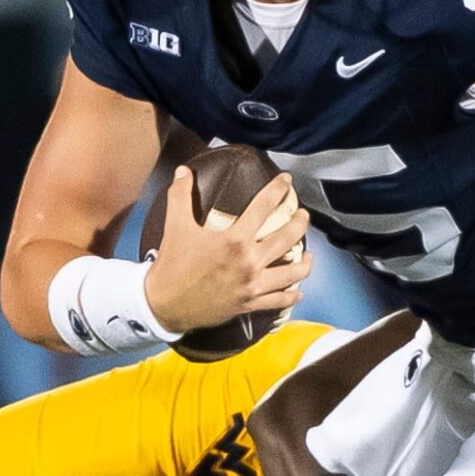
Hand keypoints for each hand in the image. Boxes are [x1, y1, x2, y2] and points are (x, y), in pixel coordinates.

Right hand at [144, 167, 307, 335]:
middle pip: (287, 238)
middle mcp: (249, 262)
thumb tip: (182, 171)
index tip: (287, 181)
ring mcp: (252, 285)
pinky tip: (297, 289)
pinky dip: (292, 295)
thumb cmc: (172, 264)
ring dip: (305, 262)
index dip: (277, 190)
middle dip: (300, 223)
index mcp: (234, 240)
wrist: (165, 305)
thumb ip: (180, 195)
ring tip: (309, 254)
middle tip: (304, 216)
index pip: (263, 207)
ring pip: (292, 273)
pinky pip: (280, 300)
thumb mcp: (175, 226)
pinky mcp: (250, 304)